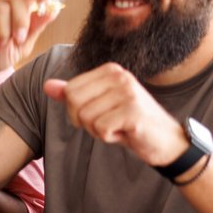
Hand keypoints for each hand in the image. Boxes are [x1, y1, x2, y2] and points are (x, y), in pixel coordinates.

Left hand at [44, 63, 185, 164]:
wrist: (166, 141)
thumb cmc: (129, 122)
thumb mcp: (99, 105)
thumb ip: (73, 95)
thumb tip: (46, 86)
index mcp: (110, 70)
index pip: (69, 91)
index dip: (76, 110)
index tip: (99, 113)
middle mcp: (120, 76)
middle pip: (74, 102)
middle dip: (84, 121)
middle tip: (108, 122)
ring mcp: (128, 93)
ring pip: (86, 118)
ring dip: (98, 130)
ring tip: (119, 127)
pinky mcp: (133, 112)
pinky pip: (100, 129)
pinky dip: (109, 137)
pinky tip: (127, 132)